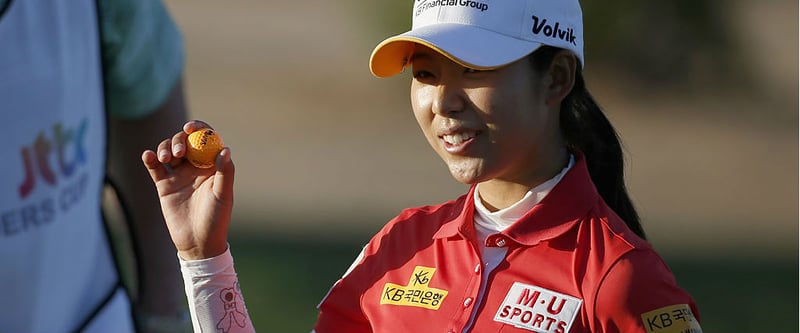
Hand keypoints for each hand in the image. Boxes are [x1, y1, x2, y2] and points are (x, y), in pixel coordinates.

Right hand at [141, 120, 234, 259]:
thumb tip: (225, 149)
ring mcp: (178, 174)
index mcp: (212, 165)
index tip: (190, 127)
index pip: (205, 139)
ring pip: (168, 150)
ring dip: (164, 148)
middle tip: (178, 151)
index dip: (198, 129)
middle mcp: (195, 166)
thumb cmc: (216, 219)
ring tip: (165, 159)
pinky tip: (148, 156)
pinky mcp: (164, 184)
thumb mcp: (223, 196)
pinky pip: (154, 167)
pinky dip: (150, 158)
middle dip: (179, 140)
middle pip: (184, 141)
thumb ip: (224, 173)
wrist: (197, 242)